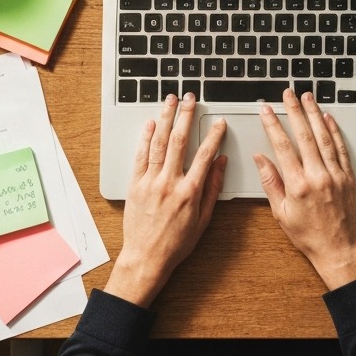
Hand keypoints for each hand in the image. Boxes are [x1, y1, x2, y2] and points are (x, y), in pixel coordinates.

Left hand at [104, 93, 226, 306]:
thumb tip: (220, 163)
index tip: (219, 123)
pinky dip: (145, 137)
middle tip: (191, 98)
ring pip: (158, 142)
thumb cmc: (176, 243)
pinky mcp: (135, 184)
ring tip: (170, 100)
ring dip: (166, 117)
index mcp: (190, 192)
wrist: (146, 257)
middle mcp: (169, 183)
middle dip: (186, 115)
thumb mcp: (204, 219)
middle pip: (179, 140)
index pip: (205, 155)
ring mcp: (150, 182)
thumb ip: (213, 188)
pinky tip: (151, 123)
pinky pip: (140, 155)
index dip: (214, 135)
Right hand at [254, 90, 355, 290]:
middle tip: (287, 94)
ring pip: (324, 137)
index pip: (282, 146)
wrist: (339, 250)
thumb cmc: (308, 235)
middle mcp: (318, 176)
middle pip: (304, 135)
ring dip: (314, 114)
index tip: (266, 110)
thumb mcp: (280, 213)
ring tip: (307, 98)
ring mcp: (336, 175)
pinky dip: (335, 131)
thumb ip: (271, 182)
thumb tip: (261, 159)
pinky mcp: (348, 177)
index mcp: (298, 185)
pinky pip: (340, 148)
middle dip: (294, 111)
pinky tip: (329, 118)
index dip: (273, 124)